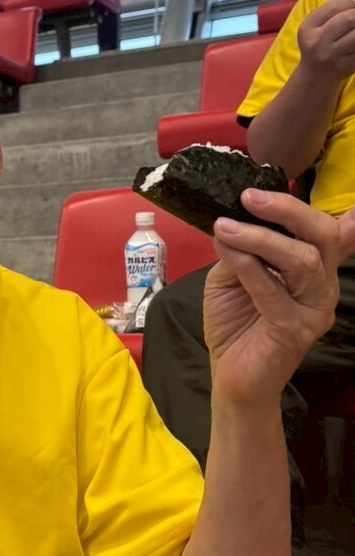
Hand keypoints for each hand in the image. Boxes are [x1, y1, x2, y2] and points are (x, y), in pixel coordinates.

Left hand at [203, 189, 354, 404]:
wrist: (231, 377)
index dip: (320, 206)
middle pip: (322, 235)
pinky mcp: (295, 329)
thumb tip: (237, 214)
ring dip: (259, 236)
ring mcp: (314, 309)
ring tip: (223, 226)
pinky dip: (247, 264)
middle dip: (287, 209)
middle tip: (249, 196)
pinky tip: (225, 248)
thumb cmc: (235, 323)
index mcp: (315, 269)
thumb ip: (243, 247)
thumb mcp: (233, 275)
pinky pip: (272, 289)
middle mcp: (323, 286)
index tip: (287, 178)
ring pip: (302, 259)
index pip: (332, 230)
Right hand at [296, 0, 354, 81]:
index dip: (349, 3)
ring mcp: (332, 56)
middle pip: (349, 18)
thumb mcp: (313, 28)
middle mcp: (317, 42)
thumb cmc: (316, 46)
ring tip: (354, 31)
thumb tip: (354, 1)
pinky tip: (354, 44)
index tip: (352, 7)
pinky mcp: (346, 66)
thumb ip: (329, 13)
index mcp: (307, 28)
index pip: (333, 7)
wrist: (314, 76)